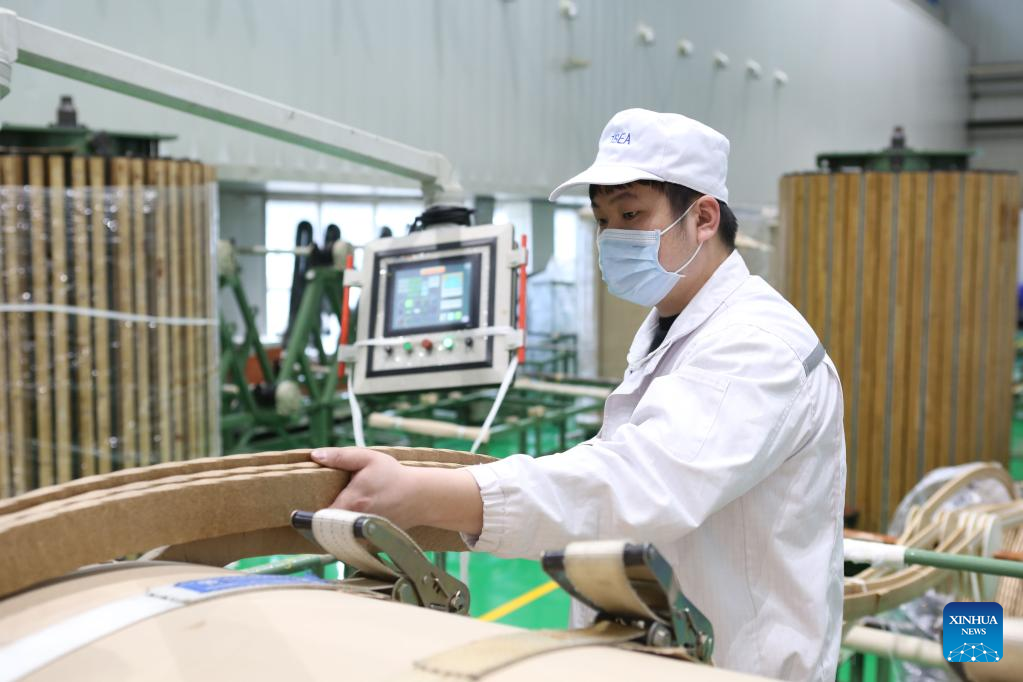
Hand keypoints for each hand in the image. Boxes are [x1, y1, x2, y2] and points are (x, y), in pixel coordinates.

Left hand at [310, 446, 484, 534]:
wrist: (421, 496)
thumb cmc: (393, 475)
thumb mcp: (368, 458)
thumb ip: (340, 456)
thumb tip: (314, 456)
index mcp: (351, 502)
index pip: (318, 517)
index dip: (306, 515)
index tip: (297, 512)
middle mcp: (355, 522)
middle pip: (324, 530)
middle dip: (314, 524)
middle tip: (306, 515)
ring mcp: (362, 534)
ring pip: (335, 538)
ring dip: (326, 532)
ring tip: (320, 521)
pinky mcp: (368, 540)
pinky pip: (347, 542)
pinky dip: (340, 536)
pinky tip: (338, 526)